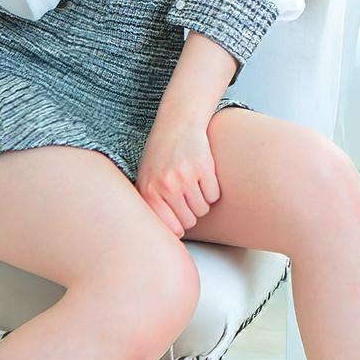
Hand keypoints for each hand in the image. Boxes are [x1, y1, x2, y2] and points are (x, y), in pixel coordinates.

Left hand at [135, 113, 220, 237]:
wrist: (177, 122)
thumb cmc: (161, 154)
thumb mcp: (146, 178)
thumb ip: (151, 205)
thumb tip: (166, 237)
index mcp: (148, 191)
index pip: (170, 228)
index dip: (178, 227)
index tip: (180, 222)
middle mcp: (165, 185)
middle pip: (189, 221)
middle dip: (191, 212)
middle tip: (186, 195)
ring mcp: (184, 176)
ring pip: (203, 209)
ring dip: (202, 201)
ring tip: (192, 183)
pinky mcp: (203, 167)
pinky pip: (214, 195)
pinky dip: (212, 189)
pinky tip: (202, 175)